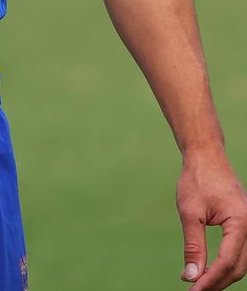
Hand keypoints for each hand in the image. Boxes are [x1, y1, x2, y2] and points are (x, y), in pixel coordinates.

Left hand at [177, 149, 246, 289]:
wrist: (206, 156)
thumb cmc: (197, 179)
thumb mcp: (190, 212)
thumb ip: (193, 246)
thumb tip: (191, 276)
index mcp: (241, 222)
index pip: (227, 261)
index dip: (210, 280)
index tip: (193, 290)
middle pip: (238, 267)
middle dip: (217, 282)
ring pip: (241, 262)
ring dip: (222, 275)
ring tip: (200, 284)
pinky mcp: (243, 224)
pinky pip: (239, 251)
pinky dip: (226, 264)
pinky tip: (209, 269)